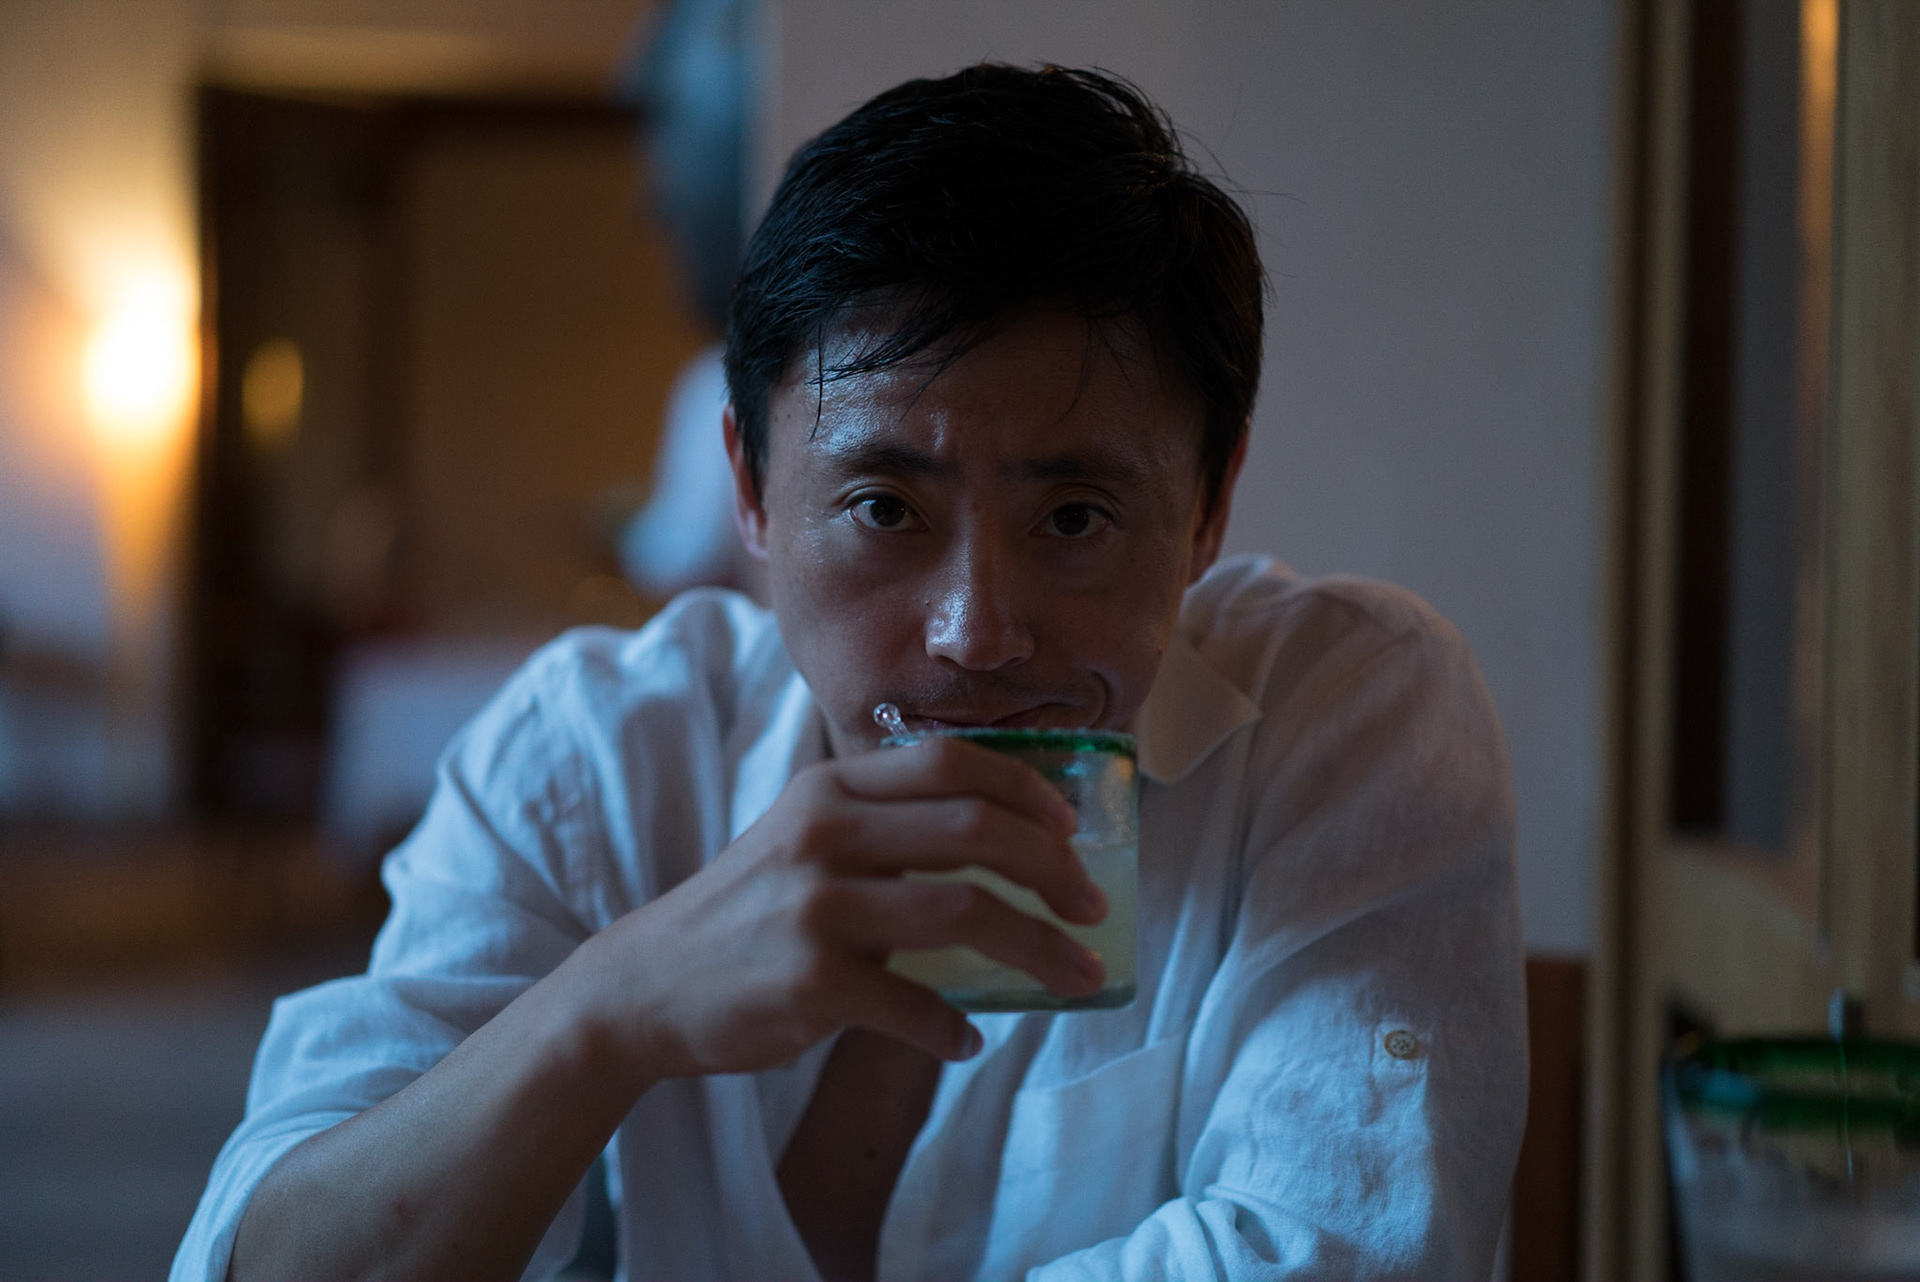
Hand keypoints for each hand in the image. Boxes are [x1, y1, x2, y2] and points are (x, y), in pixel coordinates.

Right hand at [554, 736, 1108, 1084]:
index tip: (1072, 830)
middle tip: (1094, 908)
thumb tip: (1005, 846)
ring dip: (1039, 949)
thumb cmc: (747, 913)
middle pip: (976, 831)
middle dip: (1055, 871)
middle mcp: (824, 835)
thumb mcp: (804, 841)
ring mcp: (816, 907)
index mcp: (831, 792)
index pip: (953, 763)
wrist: (645, 986)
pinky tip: (967, 1040)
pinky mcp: (809, 982)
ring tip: (1078, 978)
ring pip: (965, 913)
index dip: (1027, 790)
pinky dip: (953, 1027)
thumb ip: (885, 830)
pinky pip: (914, 1005)